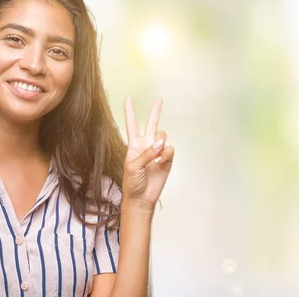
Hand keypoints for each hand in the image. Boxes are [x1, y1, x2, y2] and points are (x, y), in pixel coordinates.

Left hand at [121, 97, 174, 211]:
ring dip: (161, 143)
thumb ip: (147, 153)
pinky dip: (166, 155)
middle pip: (151, 125)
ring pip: (163, 137)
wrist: (141, 198)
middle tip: (159, 100)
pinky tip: (161, 163)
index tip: (128, 99)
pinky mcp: (167, 160)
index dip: (130, 112)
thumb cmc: (132, 183)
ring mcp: (157, 152)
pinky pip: (170, 150)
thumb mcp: (133, 166)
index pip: (132, 125)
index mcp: (134, 145)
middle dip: (155, 112)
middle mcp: (146, 146)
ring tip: (156, 157)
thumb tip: (160, 143)